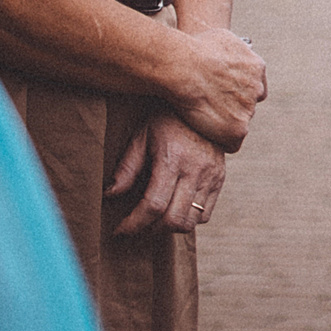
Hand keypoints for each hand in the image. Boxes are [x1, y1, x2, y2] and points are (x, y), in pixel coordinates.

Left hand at [109, 113, 226, 234]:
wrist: (205, 100)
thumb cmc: (167, 118)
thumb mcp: (142, 136)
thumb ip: (127, 167)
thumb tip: (110, 194)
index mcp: (174, 159)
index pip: (154, 205)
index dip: (134, 224)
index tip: (119, 229)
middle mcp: (197, 170)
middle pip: (174, 219)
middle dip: (149, 230)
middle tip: (135, 227)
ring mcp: (212, 175)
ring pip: (191, 221)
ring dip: (169, 228)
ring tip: (153, 220)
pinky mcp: (220, 178)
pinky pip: (206, 214)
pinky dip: (188, 220)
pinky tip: (173, 209)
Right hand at [169, 26, 266, 152]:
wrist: (184, 67)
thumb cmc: (194, 49)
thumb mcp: (223, 38)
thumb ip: (232, 49)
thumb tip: (226, 51)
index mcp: (257, 68)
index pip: (253, 86)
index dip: (235, 92)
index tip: (220, 94)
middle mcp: (257, 89)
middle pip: (247, 105)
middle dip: (231, 108)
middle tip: (208, 108)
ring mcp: (249, 110)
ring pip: (239, 123)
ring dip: (224, 124)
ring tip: (202, 121)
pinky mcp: (237, 129)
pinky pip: (233, 143)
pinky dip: (221, 142)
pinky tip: (206, 137)